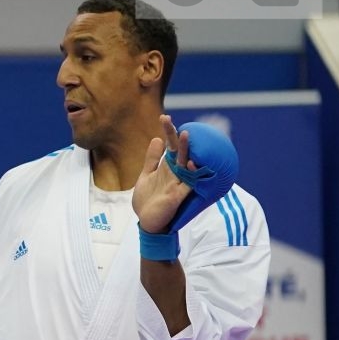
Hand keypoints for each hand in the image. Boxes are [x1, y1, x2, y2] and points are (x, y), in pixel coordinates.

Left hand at [132, 114, 191, 234]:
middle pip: (179, 151)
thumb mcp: (146, 176)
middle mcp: (175, 173)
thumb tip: (156, 138)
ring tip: (186, 134)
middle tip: (169, 119)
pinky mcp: (179, 196)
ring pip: (186, 163)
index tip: (164, 117)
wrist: (147, 223)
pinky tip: (191, 163)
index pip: (170, 146)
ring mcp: (179, 183)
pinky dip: (192, 174)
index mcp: (167, 167)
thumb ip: (152, 159)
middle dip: (176, 136)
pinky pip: (189, 183)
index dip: (168, 132)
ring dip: (187, 150)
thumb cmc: (148, 200)